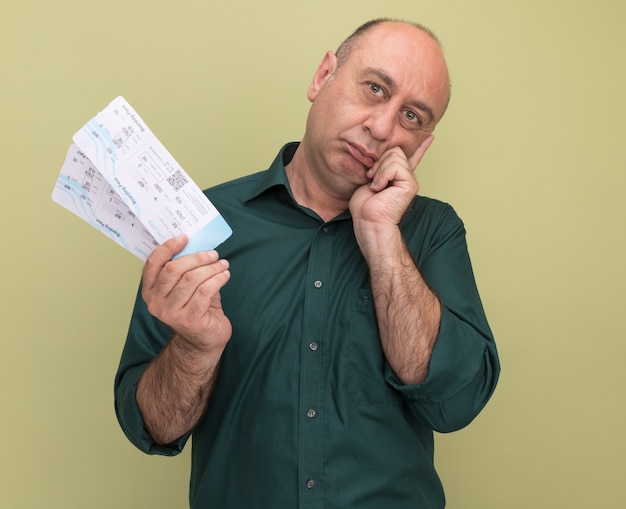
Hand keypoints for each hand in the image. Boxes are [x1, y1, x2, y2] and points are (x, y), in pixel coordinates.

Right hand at [141, 235, 231, 352]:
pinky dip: (217, 279)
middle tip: (213, 254)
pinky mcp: (190, 320)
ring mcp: (171, 313)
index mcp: (150, 291)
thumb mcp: (185, 287)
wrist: (204, 339)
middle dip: (196, 257)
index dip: (167, 248)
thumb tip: (198, 245)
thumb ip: (185, 269)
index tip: (185, 237)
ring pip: (191, 279)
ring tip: (223, 264)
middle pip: (174, 269)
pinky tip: (225, 275)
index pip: (153, 264)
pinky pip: (204, 292)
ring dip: (211, 268)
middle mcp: (156, 303)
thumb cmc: (196, 308)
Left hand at [349, 135, 433, 228]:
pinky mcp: (411, 184)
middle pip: (394, 150)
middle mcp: (407, 177)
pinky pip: (395, 167)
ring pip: (394, 155)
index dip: (421, 147)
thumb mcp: (370, 178)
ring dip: (379, 171)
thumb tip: (384, 151)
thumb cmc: (365, 206)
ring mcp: (410, 180)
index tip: (430, 137)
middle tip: (372, 180)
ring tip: (376, 187)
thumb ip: (380, 164)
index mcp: (398, 176)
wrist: (369, 221)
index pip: (412, 157)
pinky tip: (380, 189)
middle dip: (378, 163)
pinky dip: (383, 176)